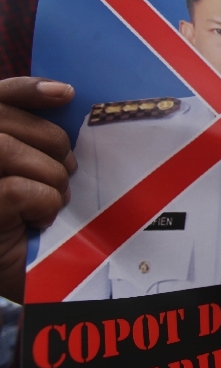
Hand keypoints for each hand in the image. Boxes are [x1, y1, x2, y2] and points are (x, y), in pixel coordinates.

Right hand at [0, 77, 75, 301]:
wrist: (26, 278)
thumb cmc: (23, 228)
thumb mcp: (32, 175)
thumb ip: (33, 138)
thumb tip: (61, 93)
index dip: (27, 88)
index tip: (65, 93)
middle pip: (2, 121)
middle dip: (48, 141)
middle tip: (67, 171)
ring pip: (6, 150)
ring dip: (46, 176)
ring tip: (51, 201)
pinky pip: (16, 190)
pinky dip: (41, 204)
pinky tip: (37, 222)